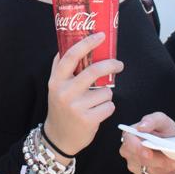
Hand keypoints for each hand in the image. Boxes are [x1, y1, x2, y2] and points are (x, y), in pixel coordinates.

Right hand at [43, 32, 123, 157]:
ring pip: (105, 91)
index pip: (72, 56)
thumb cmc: (61, 107)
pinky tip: (97, 113)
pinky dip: (107, 108)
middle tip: (119, 64)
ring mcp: (76, 107)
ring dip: (106, 95)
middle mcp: (65, 92)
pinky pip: (109, 106)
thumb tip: (70, 41)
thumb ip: (61, 67)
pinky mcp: (88, 120)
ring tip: (95, 102)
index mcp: (56, 80)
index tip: (101, 35)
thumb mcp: (55, 87)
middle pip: (94, 71)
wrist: (58, 137)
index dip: (87, 43)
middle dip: (111, 65)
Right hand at [120, 112, 174, 173]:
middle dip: (160, 160)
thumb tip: (142, 126)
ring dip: (167, 166)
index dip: (138, 149)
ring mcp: (135, 166)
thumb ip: (152, 120)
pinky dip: (168, 172)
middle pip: (141, 159)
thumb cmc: (164, 132)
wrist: (172, 145)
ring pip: (151, 170)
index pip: (128, 142)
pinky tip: (174, 165)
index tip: (149, 153)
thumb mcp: (161, 121)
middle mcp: (129, 152)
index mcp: (130, 135)